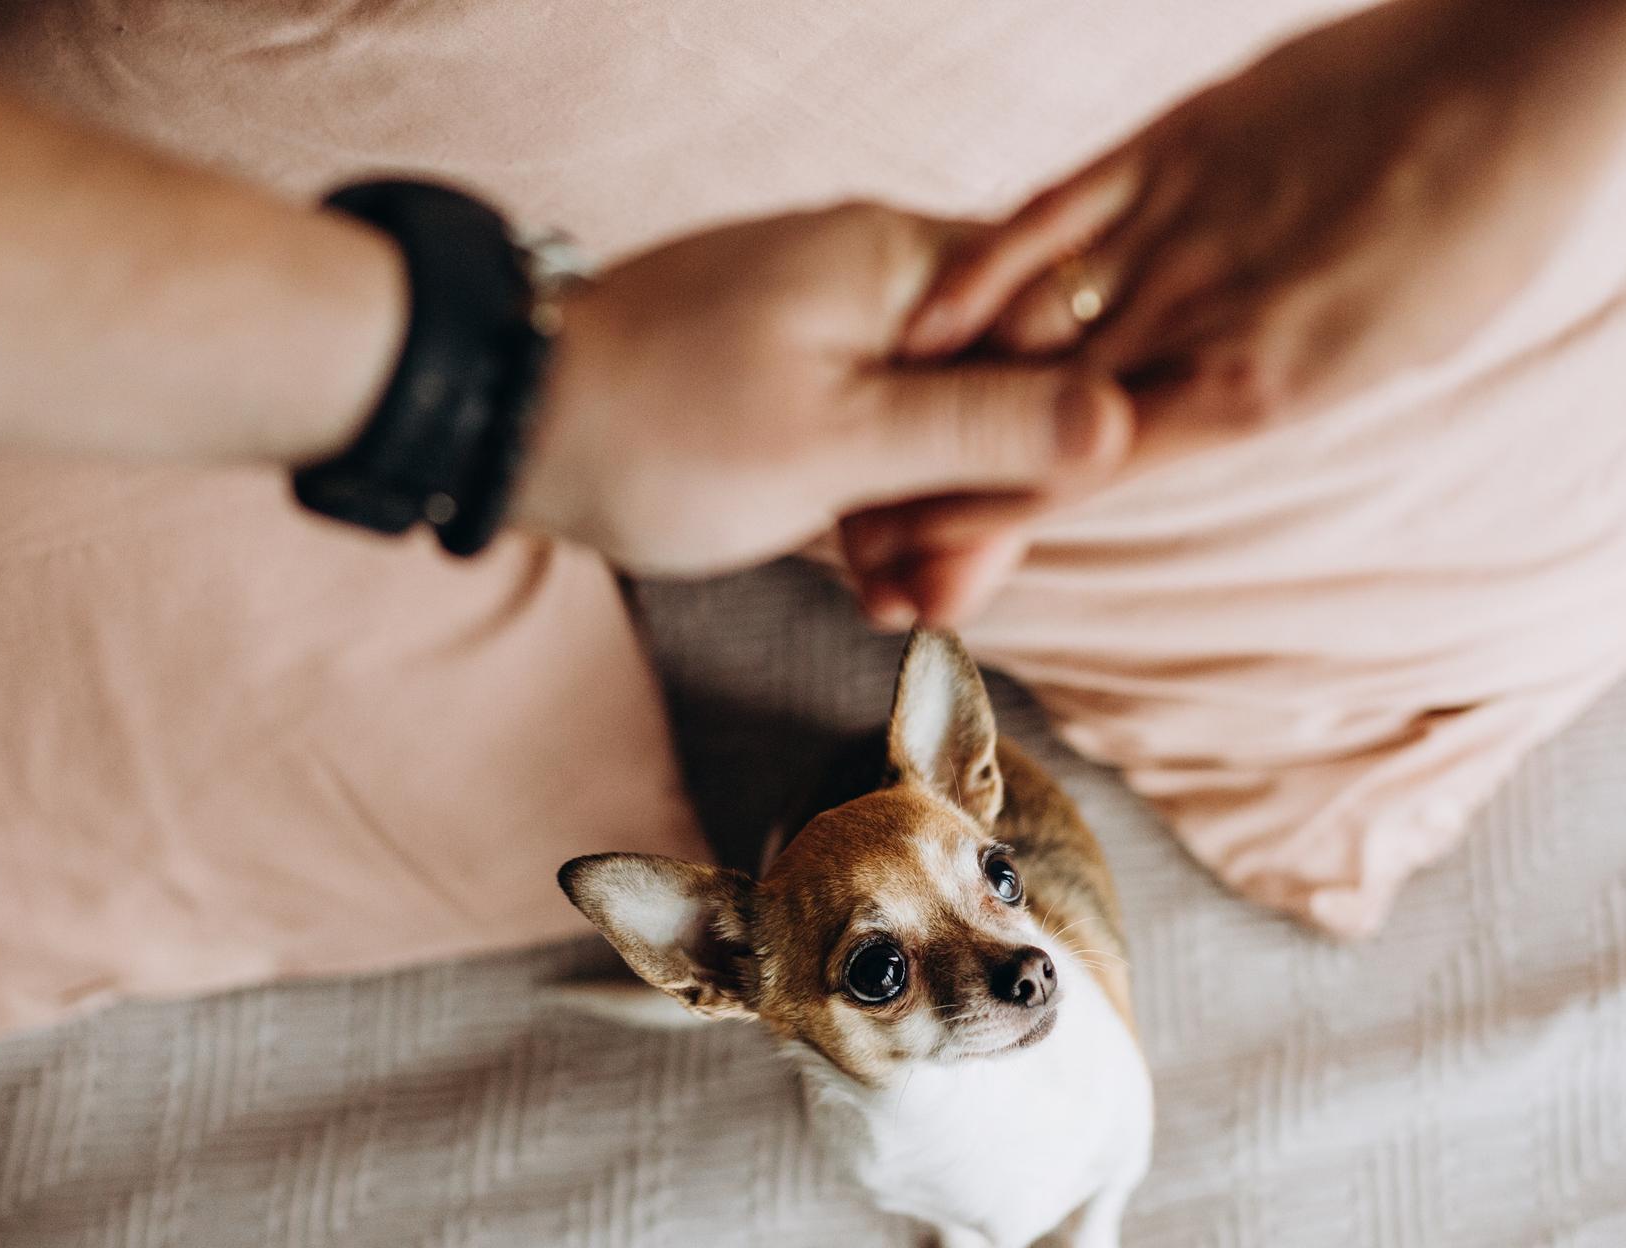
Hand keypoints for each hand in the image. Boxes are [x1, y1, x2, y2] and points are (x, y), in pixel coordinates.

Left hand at [508, 202, 1132, 577]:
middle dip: (982, 506)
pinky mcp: (805, 381)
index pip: (1055, 336)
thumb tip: (1118, 422)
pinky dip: (881, 515)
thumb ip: (980, 430)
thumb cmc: (659, 426)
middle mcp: (886, 282)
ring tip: (894, 604)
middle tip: (946, 595)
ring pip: (944, 434)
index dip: (1054, 440)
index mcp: (905, 265)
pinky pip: (883, 447)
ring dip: (932, 528)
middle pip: (1005, 394)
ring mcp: (842, 331)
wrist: (507, 424)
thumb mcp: (835, 443)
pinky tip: (867, 585)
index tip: (1012, 525)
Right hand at [862, 0, 1625, 623]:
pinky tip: (917, 313)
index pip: (1092, 474)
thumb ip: (1275, 382)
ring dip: (941, 393)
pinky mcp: (1169, 144)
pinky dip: (980, 268)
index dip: (995, 523)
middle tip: (870, 533)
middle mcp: (1205, 319)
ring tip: (865, 446)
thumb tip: (1201, 413)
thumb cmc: (1482, 227)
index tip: (927, 567)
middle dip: (944, 484)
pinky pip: (1052, 215)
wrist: (1523, 74)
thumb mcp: (1394, 349)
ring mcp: (1179, 227)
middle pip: (1038, 422)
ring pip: (1027, 329)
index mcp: (1267, 387)